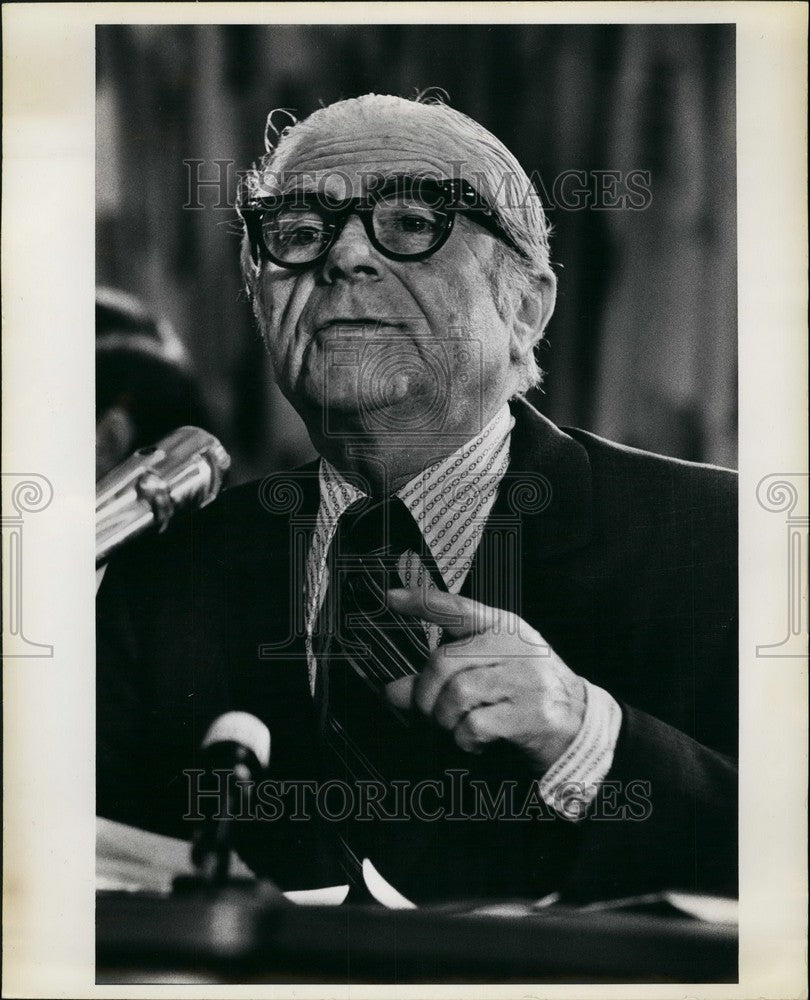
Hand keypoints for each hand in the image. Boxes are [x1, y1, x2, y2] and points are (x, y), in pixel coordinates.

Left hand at [383, 587, 586, 774]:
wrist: (579, 721)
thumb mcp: (486, 670)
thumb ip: (438, 677)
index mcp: (501, 627)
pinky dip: (465, 739)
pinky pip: (474, 726)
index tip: (392, 597)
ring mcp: (524, 680)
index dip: (422, 601)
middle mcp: (513, 647)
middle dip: (424, 694)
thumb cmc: (525, 690)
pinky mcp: (530, 714)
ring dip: (444, 719)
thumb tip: (392, 691)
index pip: (456, 608)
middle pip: (443, 662)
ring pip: (456, 695)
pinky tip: (476, 739)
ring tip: (456, 726)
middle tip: (428, 710)